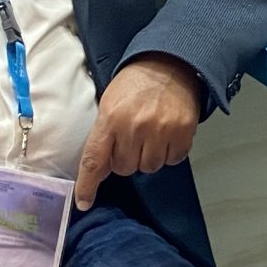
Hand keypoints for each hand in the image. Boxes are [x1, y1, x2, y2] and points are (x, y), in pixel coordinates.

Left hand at [74, 54, 204, 211]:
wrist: (170, 63)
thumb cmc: (135, 85)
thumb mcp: (109, 104)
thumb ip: (103, 136)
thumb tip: (100, 171)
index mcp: (110, 119)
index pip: (94, 160)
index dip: (88, 185)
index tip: (84, 203)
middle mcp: (134, 127)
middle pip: (126, 168)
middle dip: (126, 159)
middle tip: (131, 140)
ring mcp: (161, 130)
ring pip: (150, 167)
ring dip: (148, 157)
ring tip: (150, 135)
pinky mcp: (183, 132)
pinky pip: (173, 160)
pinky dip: (169, 152)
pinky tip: (166, 135)